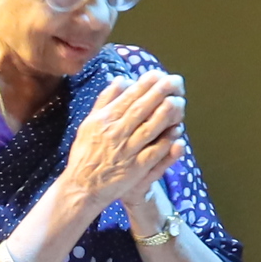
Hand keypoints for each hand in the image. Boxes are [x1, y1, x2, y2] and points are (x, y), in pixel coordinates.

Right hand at [56, 70, 186, 216]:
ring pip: (148, 129)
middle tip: (174, 81)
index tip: (158, 74)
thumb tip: (121, 79)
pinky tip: (176, 131)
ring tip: (178, 101)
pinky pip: (153, 153)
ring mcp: (126, 152)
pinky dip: (165, 141)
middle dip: (158, 93)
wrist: (82, 187)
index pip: (127, 98)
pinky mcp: (135, 169)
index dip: (144, 85)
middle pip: (140, 110)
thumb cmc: (86, 153)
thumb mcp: (89, 123)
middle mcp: (114, 134)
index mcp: (103, 120)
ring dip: (164, 115)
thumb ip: (105, 100)